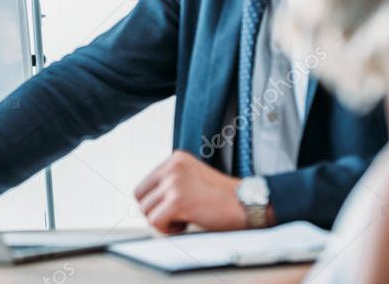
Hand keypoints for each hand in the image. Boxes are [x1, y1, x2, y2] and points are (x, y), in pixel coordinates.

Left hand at [133, 150, 249, 233]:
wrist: (248, 204)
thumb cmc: (224, 198)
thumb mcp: (194, 179)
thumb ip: (172, 183)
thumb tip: (147, 202)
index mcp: (175, 159)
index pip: (145, 184)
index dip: (156, 202)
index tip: (173, 210)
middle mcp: (172, 167)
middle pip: (140, 196)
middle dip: (154, 211)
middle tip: (176, 218)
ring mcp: (174, 182)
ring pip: (145, 210)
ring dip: (162, 222)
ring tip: (184, 221)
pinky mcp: (177, 200)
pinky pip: (155, 221)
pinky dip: (168, 230)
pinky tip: (186, 226)